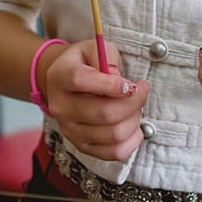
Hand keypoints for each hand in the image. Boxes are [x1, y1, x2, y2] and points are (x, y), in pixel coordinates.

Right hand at [43, 38, 150, 159]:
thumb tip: (119, 80)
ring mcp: (70, 130)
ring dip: (134, 120)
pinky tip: (133, 126)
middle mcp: (61, 106)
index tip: (134, 85)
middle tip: (142, 91)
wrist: (64, 83)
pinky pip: (114, 152)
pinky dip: (131, 141)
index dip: (111, 85)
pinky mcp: (82, 146)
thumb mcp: (94, 48)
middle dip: (134, 102)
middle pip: (104, 112)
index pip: (81, 81)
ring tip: (135, 106)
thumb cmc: (84, 63)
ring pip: (113, 134)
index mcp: (60, 76)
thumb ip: (107, 57)